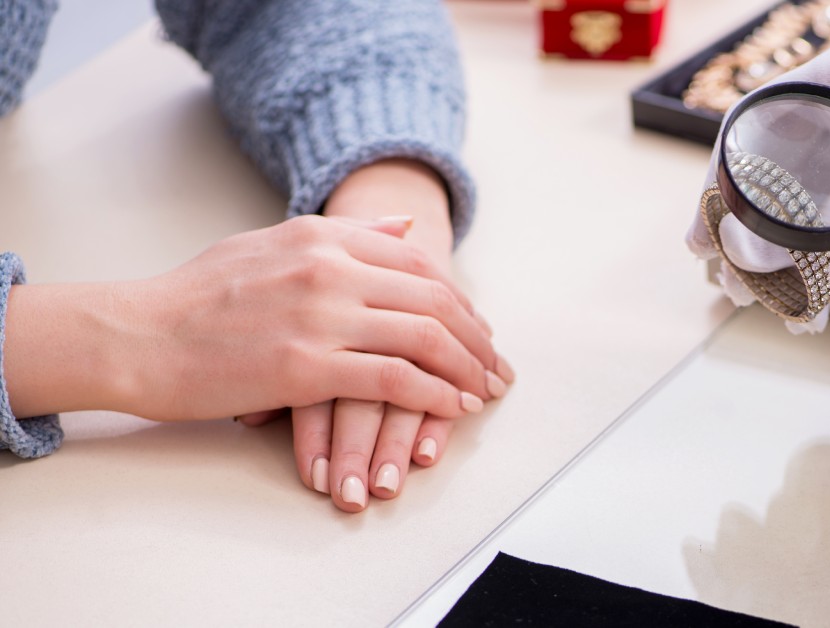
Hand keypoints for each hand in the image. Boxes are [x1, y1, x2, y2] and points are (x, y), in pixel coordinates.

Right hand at [5, 214, 495, 421]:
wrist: (138, 335)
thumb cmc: (198, 295)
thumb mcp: (270, 243)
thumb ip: (342, 236)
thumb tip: (403, 229)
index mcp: (322, 235)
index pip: (418, 263)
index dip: (459, 300)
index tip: (477, 329)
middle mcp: (329, 268)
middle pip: (434, 299)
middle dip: (477, 337)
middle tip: (497, 365)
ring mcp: (320, 317)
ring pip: (425, 337)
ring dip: (467, 367)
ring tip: (485, 390)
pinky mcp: (306, 367)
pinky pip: (394, 379)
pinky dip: (435, 394)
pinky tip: (453, 408)